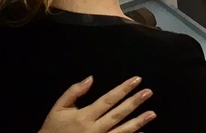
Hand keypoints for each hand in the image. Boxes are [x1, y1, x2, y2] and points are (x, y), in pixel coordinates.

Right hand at [39, 76, 154, 132]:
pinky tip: (142, 132)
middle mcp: (94, 129)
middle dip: (134, 103)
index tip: (136, 80)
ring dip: (138, 122)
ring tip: (152, 113)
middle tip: (149, 92)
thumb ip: (74, 92)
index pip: (108, 100)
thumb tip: (91, 78)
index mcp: (84, 116)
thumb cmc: (52, 129)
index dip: (123, 89)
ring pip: (122, 131)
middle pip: (118, 114)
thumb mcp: (58, 108)